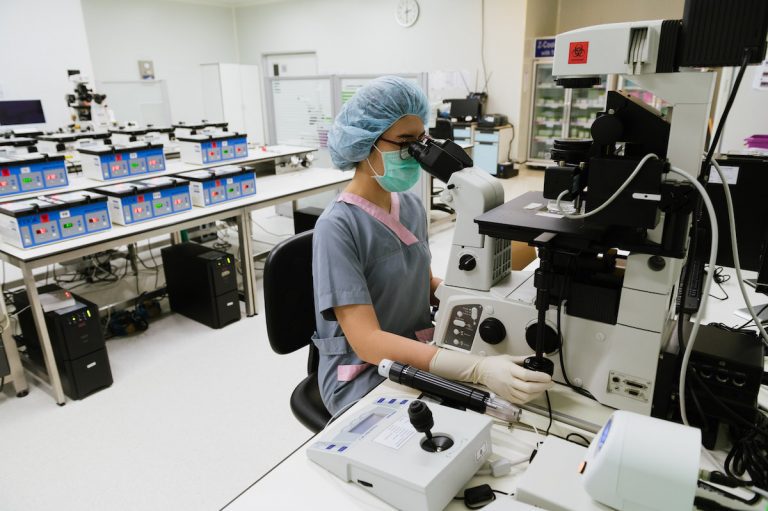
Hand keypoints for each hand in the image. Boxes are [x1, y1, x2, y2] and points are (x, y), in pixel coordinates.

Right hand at [429, 349, 552, 403]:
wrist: (481, 371)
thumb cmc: (494, 363)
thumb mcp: (509, 357)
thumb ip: (525, 358)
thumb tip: (539, 356)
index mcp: (510, 370)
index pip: (527, 375)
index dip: (539, 377)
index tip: (548, 377)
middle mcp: (509, 381)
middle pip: (528, 388)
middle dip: (542, 386)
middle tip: (550, 383)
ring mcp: (507, 390)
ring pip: (525, 396)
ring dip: (537, 393)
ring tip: (543, 388)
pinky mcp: (506, 396)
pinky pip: (520, 400)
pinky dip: (529, 398)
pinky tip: (534, 394)